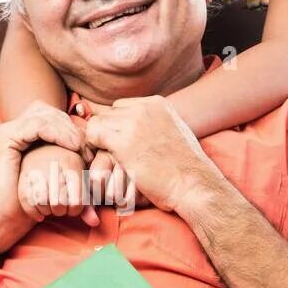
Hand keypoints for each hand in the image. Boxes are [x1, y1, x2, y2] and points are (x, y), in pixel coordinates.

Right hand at [0, 103, 89, 251]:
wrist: (4, 218)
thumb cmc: (27, 206)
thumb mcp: (55, 183)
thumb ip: (72, 173)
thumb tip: (97, 179)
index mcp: (22, 137)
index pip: (52, 117)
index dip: (73, 128)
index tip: (89, 150)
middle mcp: (12, 130)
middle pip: (48, 111)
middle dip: (71, 126)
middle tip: (86, 147)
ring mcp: (5, 131)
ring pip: (44, 114)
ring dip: (67, 129)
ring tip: (80, 146)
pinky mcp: (4, 137)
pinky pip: (37, 125)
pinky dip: (57, 132)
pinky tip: (71, 145)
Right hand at [18, 143, 99, 225]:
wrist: (43, 151)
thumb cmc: (68, 172)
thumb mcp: (82, 184)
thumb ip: (89, 205)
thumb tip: (94, 223)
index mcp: (72, 166)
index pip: (76, 202)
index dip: (75, 210)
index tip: (73, 205)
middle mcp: (53, 166)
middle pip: (58, 204)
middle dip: (61, 211)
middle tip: (61, 206)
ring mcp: (36, 171)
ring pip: (42, 203)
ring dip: (47, 211)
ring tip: (51, 207)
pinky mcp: (23, 179)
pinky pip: (27, 203)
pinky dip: (34, 213)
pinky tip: (40, 212)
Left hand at [80, 95, 219, 214]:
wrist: (194, 184)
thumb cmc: (186, 167)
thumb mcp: (174, 132)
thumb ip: (155, 125)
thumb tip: (138, 130)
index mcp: (158, 104)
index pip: (121, 106)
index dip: (116, 125)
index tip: (119, 142)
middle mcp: (144, 109)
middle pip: (108, 113)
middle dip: (106, 132)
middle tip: (109, 152)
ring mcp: (133, 124)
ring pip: (97, 122)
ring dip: (98, 140)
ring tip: (106, 157)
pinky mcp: (123, 143)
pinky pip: (93, 135)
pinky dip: (93, 147)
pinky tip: (102, 160)